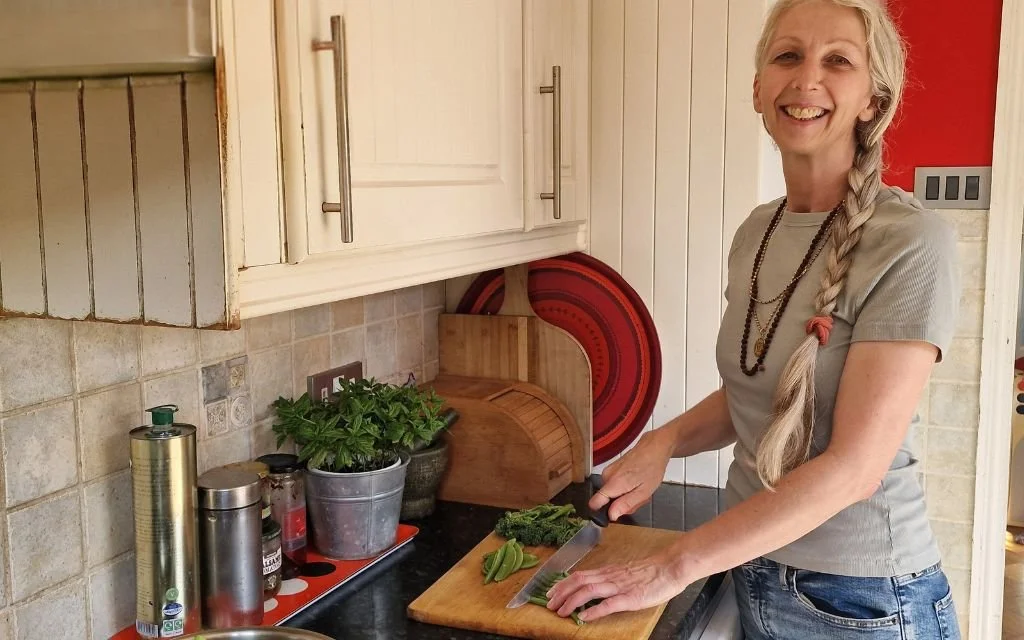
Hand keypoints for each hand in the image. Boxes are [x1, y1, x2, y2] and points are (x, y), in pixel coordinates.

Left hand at [544, 544, 689, 621]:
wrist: (671, 566)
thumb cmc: (652, 571)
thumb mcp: (626, 572)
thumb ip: (610, 578)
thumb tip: (595, 585)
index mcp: (609, 571)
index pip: (580, 575)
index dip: (563, 584)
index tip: (552, 592)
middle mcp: (610, 577)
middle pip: (579, 581)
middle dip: (561, 593)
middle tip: (549, 604)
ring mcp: (620, 587)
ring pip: (589, 590)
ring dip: (572, 601)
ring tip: (561, 611)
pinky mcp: (631, 598)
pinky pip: (609, 604)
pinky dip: (594, 611)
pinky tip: (584, 617)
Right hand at [590, 429, 673, 520]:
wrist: (654, 448)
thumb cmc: (652, 468)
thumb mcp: (644, 492)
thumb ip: (626, 504)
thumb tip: (611, 515)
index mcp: (614, 484)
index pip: (595, 503)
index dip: (603, 512)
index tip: (616, 513)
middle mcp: (607, 476)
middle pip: (607, 500)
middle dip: (622, 503)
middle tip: (638, 497)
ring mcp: (608, 471)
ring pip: (612, 493)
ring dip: (625, 495)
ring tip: (640, 488)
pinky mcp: (611, 468)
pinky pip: (614, 484)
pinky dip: (625, 487)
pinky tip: (636, 482)